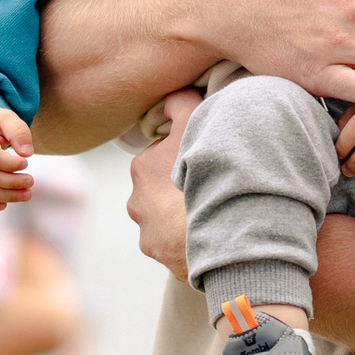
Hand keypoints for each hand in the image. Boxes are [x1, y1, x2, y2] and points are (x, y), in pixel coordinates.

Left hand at [124, 91, 198, 282]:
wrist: (219, 229)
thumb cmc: (203, 173)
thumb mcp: (193, 124)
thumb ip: (180, 103)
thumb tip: (171, 97)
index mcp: (140, 169)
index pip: (162, 156)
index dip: (183, 156)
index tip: (203, 161)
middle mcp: (135, 203)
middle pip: (162, 189)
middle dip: (180, 188)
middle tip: (208, 188)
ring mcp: (147, 234)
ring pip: (167, 219)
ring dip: (183, 216)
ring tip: (211, 213)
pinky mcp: (162, 256)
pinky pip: (176, 245)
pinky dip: (189, 240)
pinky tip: (210, 234)